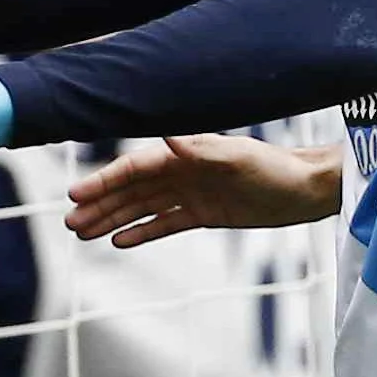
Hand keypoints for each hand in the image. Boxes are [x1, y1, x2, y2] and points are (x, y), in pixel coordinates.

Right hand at [66, 133, 346, 246]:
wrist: (307, 189)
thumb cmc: (275, 169)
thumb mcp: (238, 159)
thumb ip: (200, 147)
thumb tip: (166, 134)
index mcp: (185, 154)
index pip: (135, 168)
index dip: (105, 181)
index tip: (76, 195)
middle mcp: (182, 171)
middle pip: (132, 189)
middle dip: (100, 205)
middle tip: (69, 223)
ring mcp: (191, 193)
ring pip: (142, 208)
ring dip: (113, 219)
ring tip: (82, 235)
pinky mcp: (204, 213)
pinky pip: (165, 224)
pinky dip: (143, 232)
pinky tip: (119, 242)